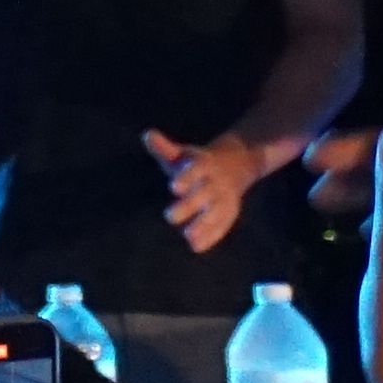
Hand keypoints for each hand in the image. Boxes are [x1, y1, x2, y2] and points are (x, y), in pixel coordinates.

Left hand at [143, 131, 264, 252]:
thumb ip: (164, 148)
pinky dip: (211, 236)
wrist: (235, 165)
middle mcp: (216, 182)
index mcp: (205, 165)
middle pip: (205, 194)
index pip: (197, 170)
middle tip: (169, 216)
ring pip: (217, 212)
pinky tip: (196, 247)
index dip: (186, 178)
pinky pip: (223, 225)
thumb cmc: (196, 162)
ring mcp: (225, 199)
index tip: (173, 187)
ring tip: (187, 236)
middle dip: (190, 205)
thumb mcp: (182, 153)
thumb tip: (147, 135)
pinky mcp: (229, 212)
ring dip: (203, 225)